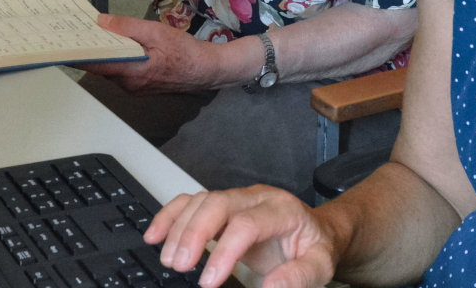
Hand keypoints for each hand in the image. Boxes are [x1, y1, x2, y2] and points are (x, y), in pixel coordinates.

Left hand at [81, 14, 220, 93]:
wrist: (205, 70)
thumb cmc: (184, 50)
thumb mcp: (155, 31)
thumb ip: (127, 27)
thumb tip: (101, 22)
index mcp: (132, 72)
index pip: (97, 64)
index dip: (78, 55)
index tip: (63, 45)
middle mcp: (128, 85)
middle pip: (102, 66)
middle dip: (92, 48)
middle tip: (80, 30)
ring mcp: (133, 88)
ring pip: (112, 68)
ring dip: (106, 53)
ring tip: (97, 33)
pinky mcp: (139, 86)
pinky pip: (121, 71)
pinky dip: (117, 58)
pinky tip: (119, 45)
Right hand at [144, 187, 337, 287]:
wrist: (316, 231)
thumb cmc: (315, 247)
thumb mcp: (320, 265)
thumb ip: (299, 277)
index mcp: (280, 210)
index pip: (246, 223)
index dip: (224, 252)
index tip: (208, 282)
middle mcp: (255, 197)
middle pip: (217, 202)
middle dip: (194, 232)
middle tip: (180, 266)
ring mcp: (237, 198)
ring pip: (201, 200)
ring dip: (179, 226)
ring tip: (168, 259)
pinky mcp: (223, 206)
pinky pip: (192, 202)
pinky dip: (171, 215)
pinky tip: (155, 235)